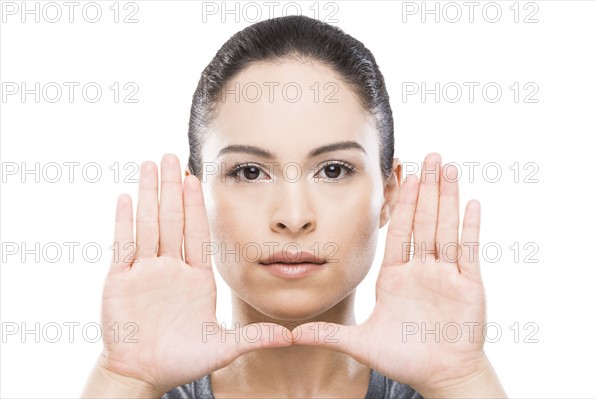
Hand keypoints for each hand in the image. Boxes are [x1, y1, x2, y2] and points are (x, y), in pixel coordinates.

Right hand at [86, 154, 290, 394]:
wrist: (144, 375)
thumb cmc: (183, 361)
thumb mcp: (223, 347)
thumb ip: (255, 338)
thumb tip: (292, 337)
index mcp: (196, 276)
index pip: (197, 232)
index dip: (196, 205)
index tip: (198, 177)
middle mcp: (171, 267)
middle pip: (172, 219)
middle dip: (173, 188)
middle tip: (172, 155)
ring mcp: (145, 271)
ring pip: (148, 224)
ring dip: (149, 195)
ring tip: (150, 165)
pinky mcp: (120, 281)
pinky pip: (123, 245)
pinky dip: (124, 221)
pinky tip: (125, 197)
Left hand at [292, 153, 504, 396]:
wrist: (440, 376)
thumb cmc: (404, 359)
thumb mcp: (362, 342)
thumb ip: (329, 334)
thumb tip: (292, 335)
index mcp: (395, 276)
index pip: (399, 231)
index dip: (401, 204)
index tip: (401, 176)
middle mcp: (421, 269)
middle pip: (424, 220)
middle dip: (425, 188)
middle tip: (428, 155)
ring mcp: (446, 275)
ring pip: (445, 228)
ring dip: (447, 197)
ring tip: (447, 167)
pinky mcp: (468, 285)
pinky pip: (469, 250)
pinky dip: (469, 227)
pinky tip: (471, 202)